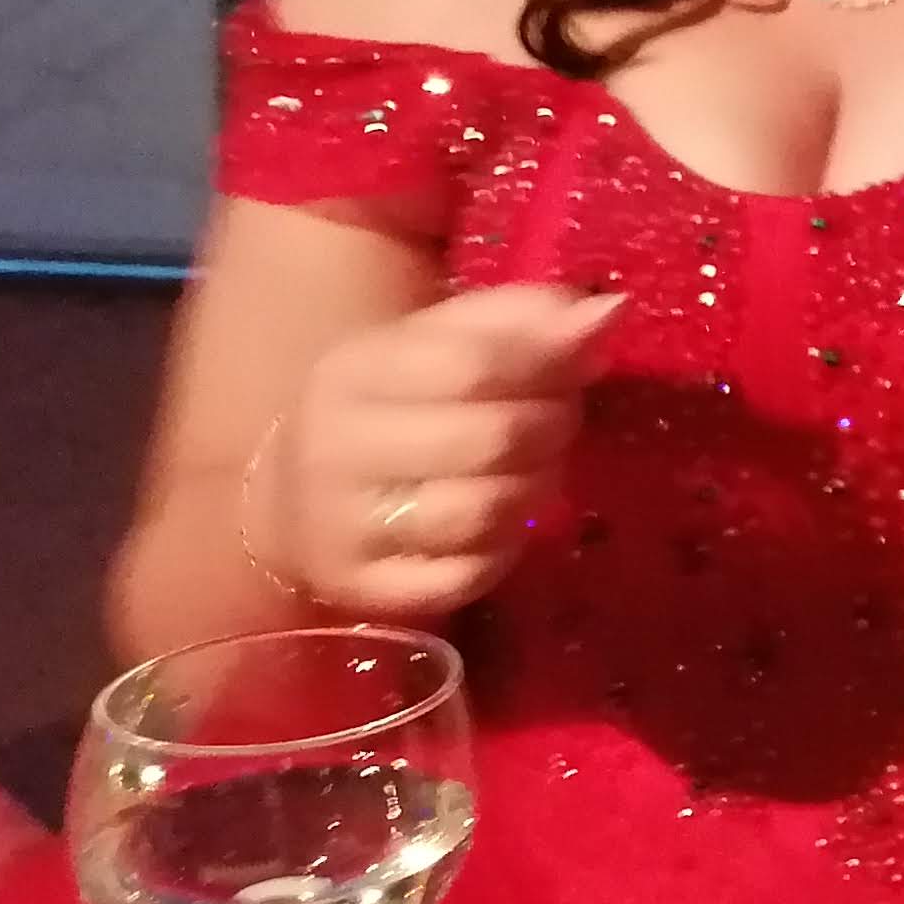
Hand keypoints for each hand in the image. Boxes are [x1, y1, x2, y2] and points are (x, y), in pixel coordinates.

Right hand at [262, 284, 614, 617]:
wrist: (291, 498)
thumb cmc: (390, 405)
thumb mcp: (438, 340)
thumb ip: (523, 319)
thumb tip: (612, 310)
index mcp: (356, 371)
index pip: (476, 363)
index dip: (552, 361)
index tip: (585, 360)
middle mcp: (338, 449)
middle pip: (492, 438)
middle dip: (553, 426)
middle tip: (563, 420)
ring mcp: (344, 528)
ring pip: (485, 511)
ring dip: (538, 487)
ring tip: (539, 467)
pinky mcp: (364, 592)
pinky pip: (467, 577)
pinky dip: (507, 549)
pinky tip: (506, 523)